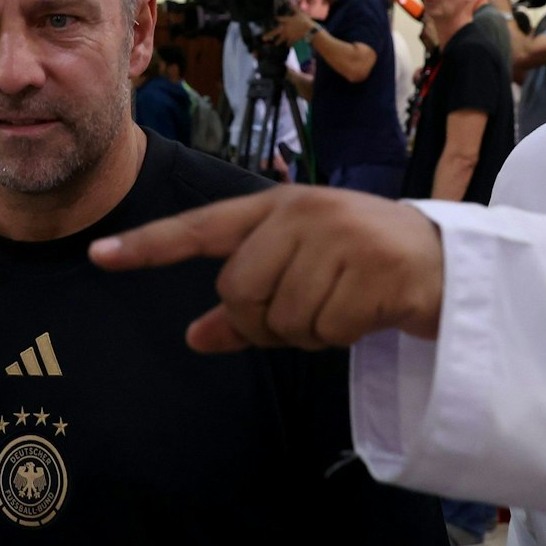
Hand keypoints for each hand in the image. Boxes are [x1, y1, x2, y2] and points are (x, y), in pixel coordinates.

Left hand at [88, 186, 442, 351]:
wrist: (447, 261)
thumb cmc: (362, 267)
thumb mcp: (301, 273)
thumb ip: (246, 306)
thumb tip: (195, 337)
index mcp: (276, 208)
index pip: (200, 229)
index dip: (148, 246)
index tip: (98, 256)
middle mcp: (301, 213)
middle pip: (238, 292)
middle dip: (263, 321)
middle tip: (306, 313)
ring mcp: (339, 236)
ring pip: (282, 317)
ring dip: (307, 332)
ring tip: (342, 305)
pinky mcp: (373, 266)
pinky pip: (326, 330)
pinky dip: (341, 336)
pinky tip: (366, 312)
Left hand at [263, 11, 312, 46]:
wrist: (309, 30)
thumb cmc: (305, 21)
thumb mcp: (299, 13)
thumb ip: (294, 8)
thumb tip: (290, 1)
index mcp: (287, 20)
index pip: (279, 19)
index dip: (277, 19)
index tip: (275, 18)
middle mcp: (285, 28)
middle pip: (275, 32)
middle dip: (269, 35)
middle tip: (263, 38)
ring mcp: (288, 35)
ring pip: (281, 39)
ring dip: (278, 41)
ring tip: (276, 44)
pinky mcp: (292, 40)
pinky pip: (289, 43)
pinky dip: (288, 44)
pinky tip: (288, 45)